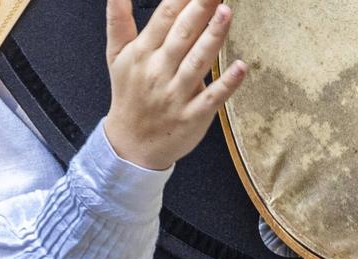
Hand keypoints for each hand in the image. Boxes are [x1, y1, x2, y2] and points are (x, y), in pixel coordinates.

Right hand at [103, 0, 246, 170]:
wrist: (129, 146)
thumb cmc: (128, 95)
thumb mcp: (116, 56)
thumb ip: (118, 21)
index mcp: (142, 53)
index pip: (164, 17)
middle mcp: (159, 71)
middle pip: (182, 35)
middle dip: (200, 8)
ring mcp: (176, 95)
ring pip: (197, 62)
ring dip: (213, 37)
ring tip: (226, 12)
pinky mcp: (192, 116)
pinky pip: (212, 98)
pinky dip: (227, 84)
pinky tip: (241, 67)